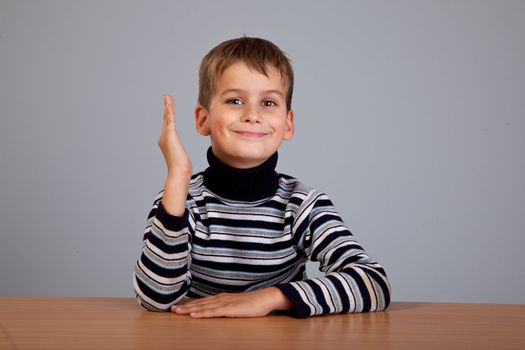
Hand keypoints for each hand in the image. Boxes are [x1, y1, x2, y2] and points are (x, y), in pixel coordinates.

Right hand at [158, 95, 192, 215]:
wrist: (179, 171)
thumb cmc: (182, 167)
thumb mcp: (182, 158)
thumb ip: (181, 154)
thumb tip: (184, 160)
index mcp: (167, 142)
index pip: (168, 126)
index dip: (169, 116)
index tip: (170, 109)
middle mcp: (164, 137)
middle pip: (166, 119)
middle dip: (167, 108)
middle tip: (167, 98)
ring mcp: (166, 135)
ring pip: (167, 117)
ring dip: (167, 106)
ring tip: (168, 97)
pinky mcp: (169, 134)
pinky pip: (169, 119)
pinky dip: (169, 110)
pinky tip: (170, 104)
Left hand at [171, 287, 293, 317]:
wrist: (265, 299)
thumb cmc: (253, 303)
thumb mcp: (236, 305)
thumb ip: (226, 307)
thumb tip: (218, 310)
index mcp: (221, 298)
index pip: (202, 301)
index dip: (189, 304)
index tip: (178, 306)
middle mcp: (220, 299)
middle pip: (199, 303)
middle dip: (184, 307)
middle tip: (171, 309)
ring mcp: (224, 303)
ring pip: (203, 307)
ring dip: (189, 309)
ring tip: (177, 312)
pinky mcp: (229, 309)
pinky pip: (213, 312)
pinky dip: (202, 313)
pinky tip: (193, 315)